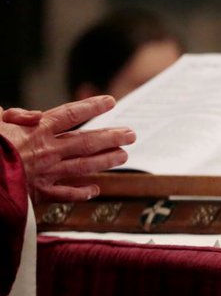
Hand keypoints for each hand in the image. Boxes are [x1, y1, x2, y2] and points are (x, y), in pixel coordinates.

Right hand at [0, 96, 134, 201]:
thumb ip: (14, 116)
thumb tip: (33, 114)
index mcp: (36, 131)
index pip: (71, 115)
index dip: (92, 107)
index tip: (110, 102)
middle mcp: (47, 150)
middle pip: (86, 141)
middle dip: (111, 137)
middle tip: (131, 134)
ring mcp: (45, 172)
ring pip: (83, 166)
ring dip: (105, 160)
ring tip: (123, 156)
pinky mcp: (39, 192)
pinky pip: (65, 194)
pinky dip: (81, 192)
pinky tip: (95, 190)